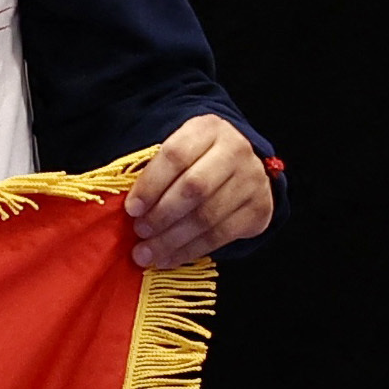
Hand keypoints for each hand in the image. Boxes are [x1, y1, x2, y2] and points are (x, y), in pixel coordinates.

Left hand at [128, 114, 274, 265]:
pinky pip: (220, 235)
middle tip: (139, 232)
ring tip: (147, 254)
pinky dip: (189, 251)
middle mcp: (235, 150)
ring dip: (172, 240)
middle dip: (161, 215)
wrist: (244, 169)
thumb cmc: (198, 162)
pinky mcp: (258, 208)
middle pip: (194, 187)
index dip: (150, 184)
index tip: (131, 208)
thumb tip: (130, 210)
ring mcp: (251, 180)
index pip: (176, 155)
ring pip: (207, 216)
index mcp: (208, 129)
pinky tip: (168, 258)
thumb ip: (157, 173)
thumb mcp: (180, 152)